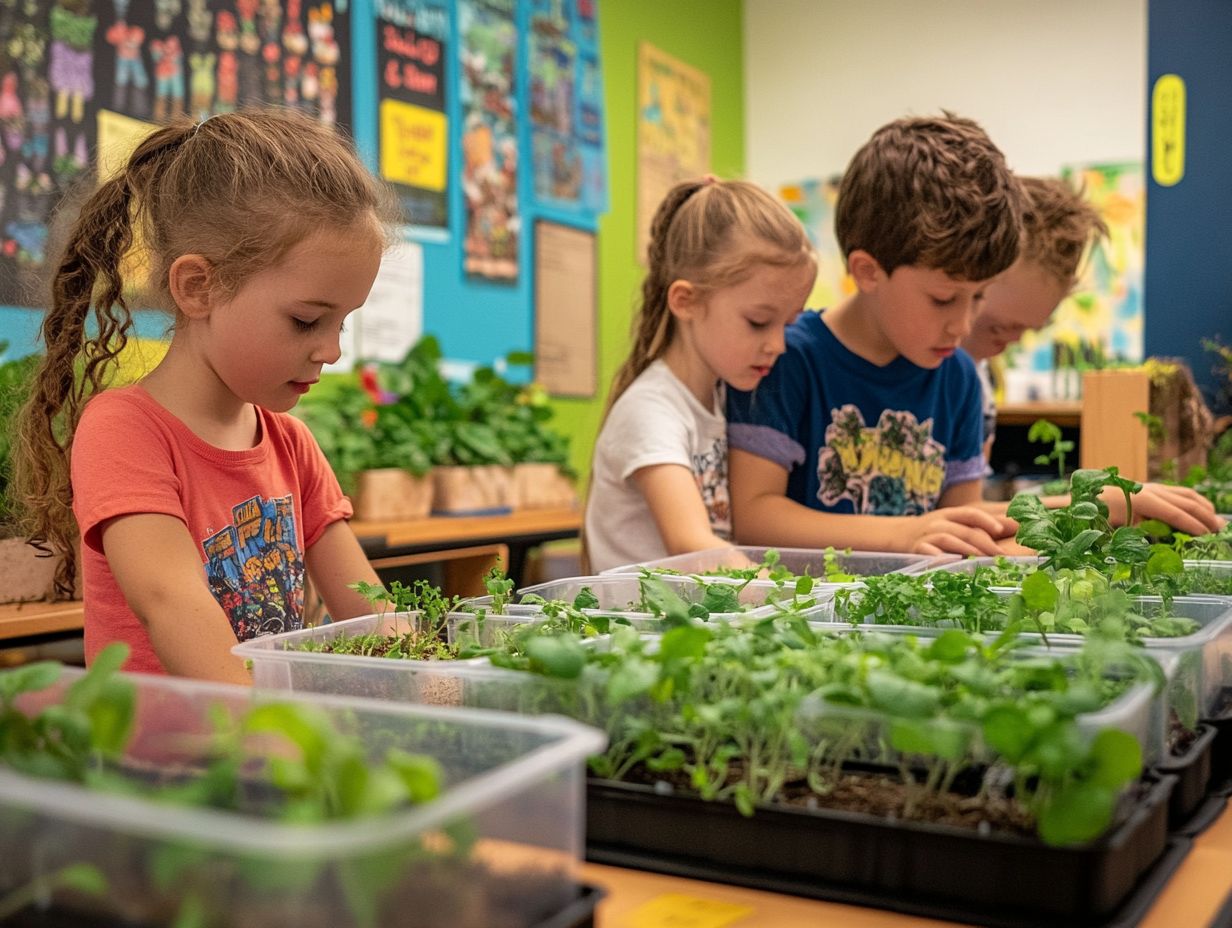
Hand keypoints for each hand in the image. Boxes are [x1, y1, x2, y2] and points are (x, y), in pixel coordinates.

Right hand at [907, 506, 1017, 556]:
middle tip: (1001, 556)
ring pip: (949, 539)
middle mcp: (938, 522)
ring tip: (983, 561)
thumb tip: (1015, 524)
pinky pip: (928, 552)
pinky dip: (939, 557)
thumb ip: (981, 524)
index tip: (1000, 530)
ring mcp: (926, 535)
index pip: (970, 513)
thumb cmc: (934, 531)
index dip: (986, 520)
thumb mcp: (954, 523)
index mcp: (950, 514)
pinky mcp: (916, 550)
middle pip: (964, 530)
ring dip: (968, 550)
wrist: (897, 535)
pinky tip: (950, 563)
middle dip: (984, 543)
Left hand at [1101, 483, 1223, 535]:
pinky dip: (1197, 502)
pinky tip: (1205, 511)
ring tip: (1218, 523)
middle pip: (1187, 503)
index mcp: (1144, 500)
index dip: (1192, 525)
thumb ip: (1141, 534)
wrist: (1091, 495)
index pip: (1175, 514)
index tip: (1206, 536)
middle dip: (1205, 518)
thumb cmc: (1102, 515)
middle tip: (1219, 532)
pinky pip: (1182, 493)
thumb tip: (1162, 543)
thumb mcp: (1119, 528)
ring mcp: (1155, 487)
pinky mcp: (1155, 488)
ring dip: (1205, 509)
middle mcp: (1152, 491)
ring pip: (1188, 495)